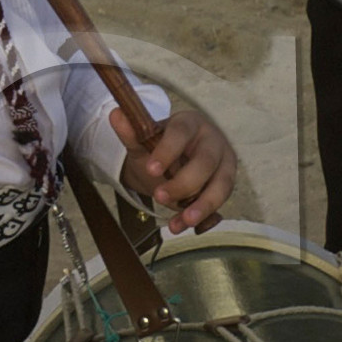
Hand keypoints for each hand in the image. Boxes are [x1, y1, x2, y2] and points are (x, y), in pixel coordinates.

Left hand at [112, 105, 236, 233]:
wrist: (175, 160)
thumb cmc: (162, 147)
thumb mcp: (144, 141)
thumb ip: (131, 132)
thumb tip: (115, 115)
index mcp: (190, 123)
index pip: (181, 132)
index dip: (167, 151)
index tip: (150, 169)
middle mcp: (213, 141)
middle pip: (206, 162)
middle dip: (184, 183)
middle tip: (159, 196)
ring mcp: (224, 164)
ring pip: (221, 186)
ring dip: (202, 206)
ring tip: (180, 223)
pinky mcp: (225, 185)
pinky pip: (219, 204)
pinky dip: (203, 218)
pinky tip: (183, 225)